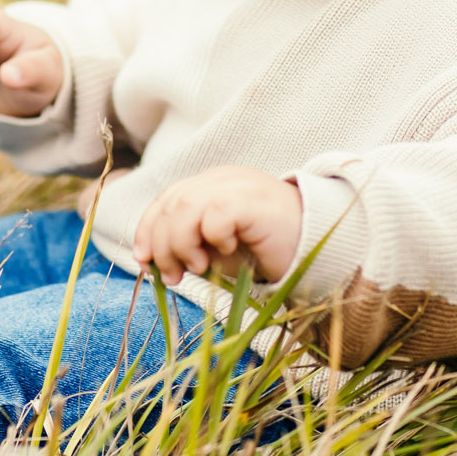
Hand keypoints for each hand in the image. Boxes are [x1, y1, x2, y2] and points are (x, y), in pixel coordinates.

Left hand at [132, 165, 302, 285]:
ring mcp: (237, 185)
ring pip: (185, 207)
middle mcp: (220, 180)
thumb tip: (149, 258)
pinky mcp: (251, 199)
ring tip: (198, 267)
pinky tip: (229, 249)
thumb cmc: (263, 251)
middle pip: (170, 204)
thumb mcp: (215, 251)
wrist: (312, 248)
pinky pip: (215, 215)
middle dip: (162, 245)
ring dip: (181, 244)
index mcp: (209, 186)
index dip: (147, 229)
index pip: (165, 200)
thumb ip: (185, 246)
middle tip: (173, 276)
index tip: (144, 260)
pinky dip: (214, 238)